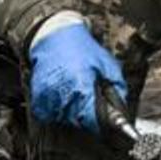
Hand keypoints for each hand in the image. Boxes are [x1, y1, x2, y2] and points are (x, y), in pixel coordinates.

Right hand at [28, 20, 126, 134]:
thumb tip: (122, 111)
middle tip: (90, 98)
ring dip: (71, 112)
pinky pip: (48, 114)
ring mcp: (48, 95)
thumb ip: (118, 89)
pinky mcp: (38, 96)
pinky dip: (56, 109)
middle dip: (87, 115)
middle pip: (77, 121)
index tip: (103, 121)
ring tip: (75, 93)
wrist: (56, 36)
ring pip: (63, 118)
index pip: (91, 120)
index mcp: (82, 86)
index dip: (99, 123)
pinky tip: (62, 94)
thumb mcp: (108, 65)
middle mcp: (63, 93)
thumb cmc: (83, 49)